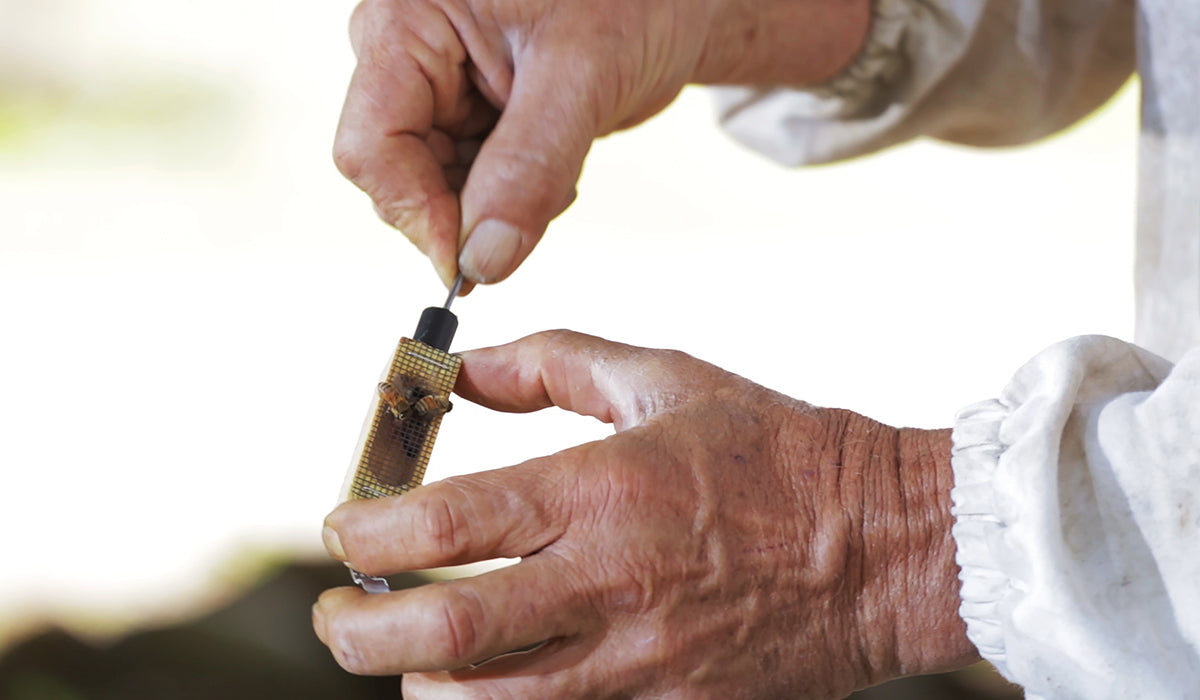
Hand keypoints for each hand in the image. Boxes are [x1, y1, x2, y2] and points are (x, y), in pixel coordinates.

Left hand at [314, 330, 976, 697]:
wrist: (887, 545)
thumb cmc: (774, 450)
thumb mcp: (665, 376)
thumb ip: (550, 362)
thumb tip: (456, 371)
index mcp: (605, 489)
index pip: (446, 524)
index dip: (366, 532)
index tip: (343, 528)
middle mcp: (612, 582)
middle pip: (445, 634)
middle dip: (358, 633)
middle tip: (335, 615)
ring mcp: (643, 662)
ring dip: (421, 682)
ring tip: (410, 651)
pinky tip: (491, 686)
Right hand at [333, 0, 868, 287]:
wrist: (678, 1)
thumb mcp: (581, 78)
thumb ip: (528, 169)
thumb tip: (483, 259)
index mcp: (407, 22)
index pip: (373, 145)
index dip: (416, 214)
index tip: (469, 266)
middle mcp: (407, 54)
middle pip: (395, 173)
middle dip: (464, 210)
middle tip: (539, 204)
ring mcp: (437, 86)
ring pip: (434, 188)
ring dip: (493, 207)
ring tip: (560, 165)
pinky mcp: (469, 114)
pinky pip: (468, 185)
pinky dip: (511, 197)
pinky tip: (555, 165)